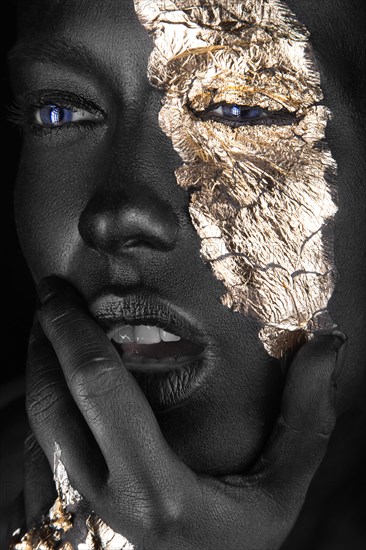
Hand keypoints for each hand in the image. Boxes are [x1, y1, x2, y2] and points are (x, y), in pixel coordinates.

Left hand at [25, 276, 345, 549]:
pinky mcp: (73, 512)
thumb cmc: (240, 546)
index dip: (71, 333)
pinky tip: (58, 380)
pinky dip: (43, 401)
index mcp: (154, 488)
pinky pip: (42, 448)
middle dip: (44, 340)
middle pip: (51, 401)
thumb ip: (305, 419)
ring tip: (49, 327)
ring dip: (37, 367)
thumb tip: (325, 346)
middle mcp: (104, 498)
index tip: (60, 292)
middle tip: (51, 296)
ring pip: (38, 425)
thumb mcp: (283, 490)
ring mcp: (81, 509)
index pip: (98, 389)